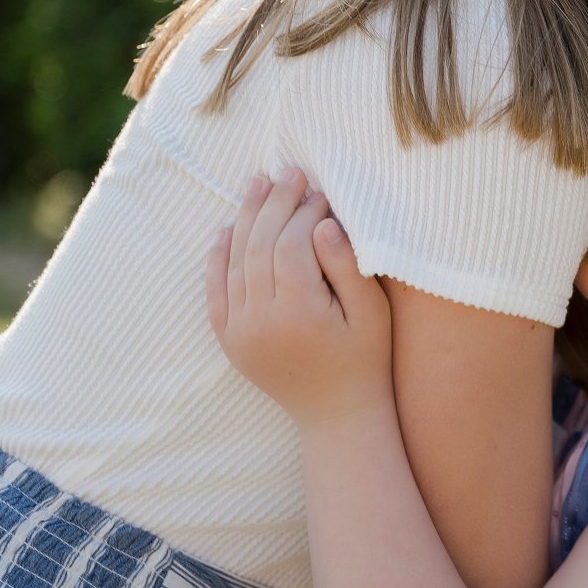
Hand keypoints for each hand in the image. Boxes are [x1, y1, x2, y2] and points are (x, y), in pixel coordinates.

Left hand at [207, 168, 392, 428]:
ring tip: (259, 185)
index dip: (305, 212)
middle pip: (259, 247)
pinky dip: (218, 258)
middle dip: (275, 205)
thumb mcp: (372, 311)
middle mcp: (260, 322)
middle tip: (289, 172)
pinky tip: (227, 229)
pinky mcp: (230, 340)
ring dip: (247, 220)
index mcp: (299, 313)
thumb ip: (347, 266)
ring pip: (236, 262)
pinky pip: (216, 291)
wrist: (338, 414)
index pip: (291, 245)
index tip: (321, 192)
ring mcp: (240, 332)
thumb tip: (324, 224)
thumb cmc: (365, 358)